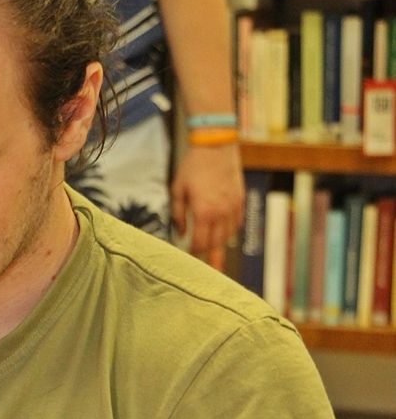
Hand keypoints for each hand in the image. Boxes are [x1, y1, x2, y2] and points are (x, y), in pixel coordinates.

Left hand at [169, 143, 243, 259]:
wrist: (216, 146)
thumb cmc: (193, 166)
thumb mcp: (178, 189)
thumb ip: (178, 215)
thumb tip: (180, 234)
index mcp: (204, 212)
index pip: (200, 243)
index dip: (194, 253)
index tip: (188, 257)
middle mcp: (221, 213)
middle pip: (216, 245)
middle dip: (209, 258)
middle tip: (207, 272)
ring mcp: (233, 208)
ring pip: (228, 237)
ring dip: (220, 247)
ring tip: (214, 258)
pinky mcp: (240, 201)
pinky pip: (236, 224)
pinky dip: (229, 232)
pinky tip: (224, 236)